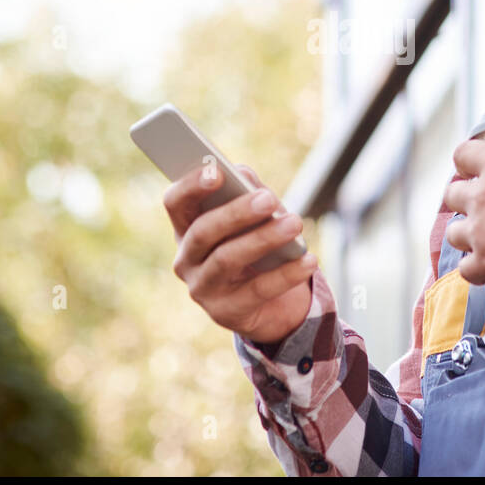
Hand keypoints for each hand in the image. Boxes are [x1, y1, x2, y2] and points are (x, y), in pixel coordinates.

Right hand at [166, 162, 315, 345]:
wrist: (269, 304)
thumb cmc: (257, 249)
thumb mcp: (252, 219)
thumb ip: (246, 192)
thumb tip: (244, 176)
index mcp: (186, 228)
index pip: (176, 203)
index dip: (191, 186)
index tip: (217, 171)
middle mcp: (186, 259)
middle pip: (202, 231)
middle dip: (236, 212)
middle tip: (269, 198)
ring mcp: (202, 288)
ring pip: (227, 259)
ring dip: (264, 239)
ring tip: (295, 224)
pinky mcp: (226, 313)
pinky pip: (257, 290)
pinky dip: (287, 273)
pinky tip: (309, 260)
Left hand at [442, 139, 484, 287]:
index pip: (464, 153)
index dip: (465, 161)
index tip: (472, 169)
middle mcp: (482, 195)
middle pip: (452, 194)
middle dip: (463, 201)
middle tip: (482, 208)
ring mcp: (480, 231)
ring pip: (453, 233)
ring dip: (465, 236)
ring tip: (483, 241)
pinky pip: (465, 270)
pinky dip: (475, 271)